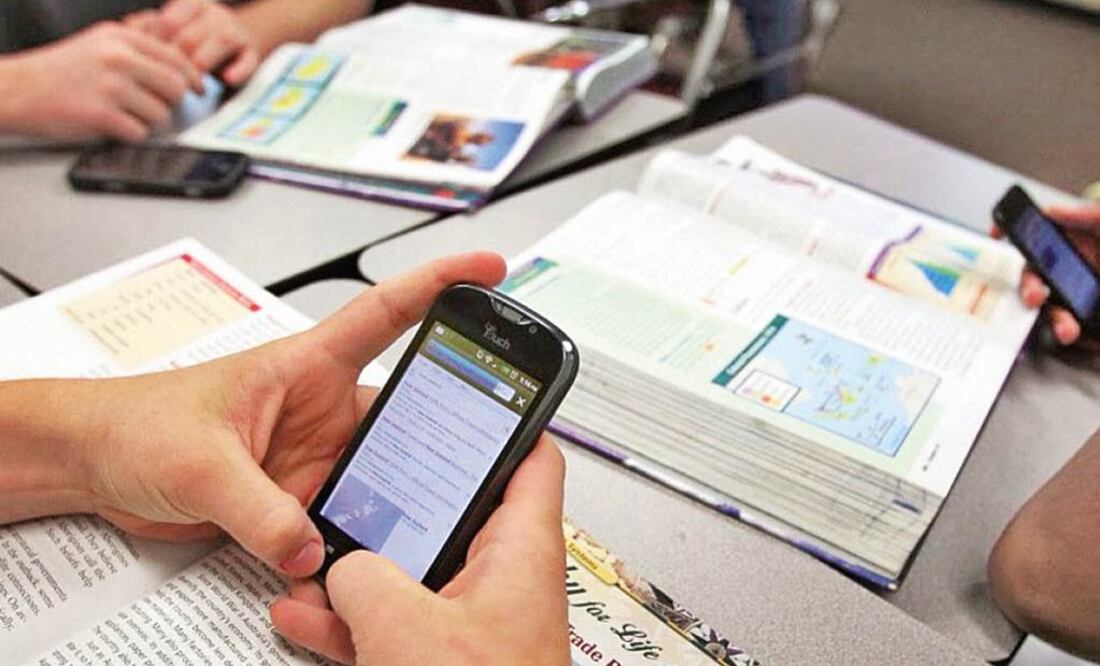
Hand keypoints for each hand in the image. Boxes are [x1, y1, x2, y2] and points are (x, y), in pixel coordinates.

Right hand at [0, 22, 201, 140]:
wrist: (18, 89)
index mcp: (121, 38)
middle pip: (175, 88)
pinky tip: (112, 125)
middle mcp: (119, 58)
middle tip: (155, 105)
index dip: (192, 78)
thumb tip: (181, 64)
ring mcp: (111, 87)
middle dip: (170, 102)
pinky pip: (140, 133)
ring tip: (123, 113)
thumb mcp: (99, 44)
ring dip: (147, 120)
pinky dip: (130, 134)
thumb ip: (138, 49)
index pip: (176, 59)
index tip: (198, 88)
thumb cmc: (61, 70)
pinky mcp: (102, 115)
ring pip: (160, 114)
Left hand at [74, 253, 505, 577]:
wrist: (94, 462)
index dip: (439, 284)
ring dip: (394, 502)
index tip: (489, 269)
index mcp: (304, 364)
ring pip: (379, 476)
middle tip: (477, 462)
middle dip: (440, 436)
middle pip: (402, 415)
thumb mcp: (199, 462)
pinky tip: (359, 561)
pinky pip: (344, 518)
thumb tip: (311, 549)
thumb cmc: (136, 423)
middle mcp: (320, 408)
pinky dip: (355, 541)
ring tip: (416, 529)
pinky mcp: (295, 497)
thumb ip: (259, 508)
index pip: (385, 314)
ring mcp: (312, 455)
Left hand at [127, 0, 259, 85]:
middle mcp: (214, 14)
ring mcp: (236, 32)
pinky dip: (238, 70)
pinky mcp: (253, 52)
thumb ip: (150, 27)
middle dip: (178, 61)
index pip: (168, 21)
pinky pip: (248, 60)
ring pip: (221, 41)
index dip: (156, 46)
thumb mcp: (173, 29)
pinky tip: (227, 79)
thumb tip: (126, 29)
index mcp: (190, 4)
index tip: (147, 67)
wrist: (239, 42)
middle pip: (192, 34)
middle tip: (166, 83)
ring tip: (194, 86)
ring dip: (204, 65)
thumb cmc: (196, 40)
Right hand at [269, 435, 569, 665]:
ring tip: (310, 546)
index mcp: (520, 551)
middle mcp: (501, 580)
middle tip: (357, 471)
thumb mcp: (406, 628)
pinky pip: (393, 622)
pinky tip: (303, 612)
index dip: (504, 420)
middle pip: (451, 510)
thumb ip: (364, 578)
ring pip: (412, 569)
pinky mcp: (441, 660)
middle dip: (395, 497)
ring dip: (358, 562)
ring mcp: (470, 623)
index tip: (468, 394)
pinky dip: (351, 618)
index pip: (531, 458)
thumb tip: (340, 566)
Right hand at [993, 204, 1099, 346]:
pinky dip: (1077, 334)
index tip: (998, 233)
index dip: (1009, 231)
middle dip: (1029, 288)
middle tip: (1035, 296)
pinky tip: (1085, 335)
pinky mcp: (1090, 318)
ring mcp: (1078, 294)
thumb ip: (1086, 216)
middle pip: (1034, 277)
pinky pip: (1073, 327)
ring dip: (1055, 320)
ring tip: (1068, 331)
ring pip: (1051, 308)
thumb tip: (1052, 210)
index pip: (1032, 235)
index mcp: (1070, 241)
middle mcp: (1067, 268)